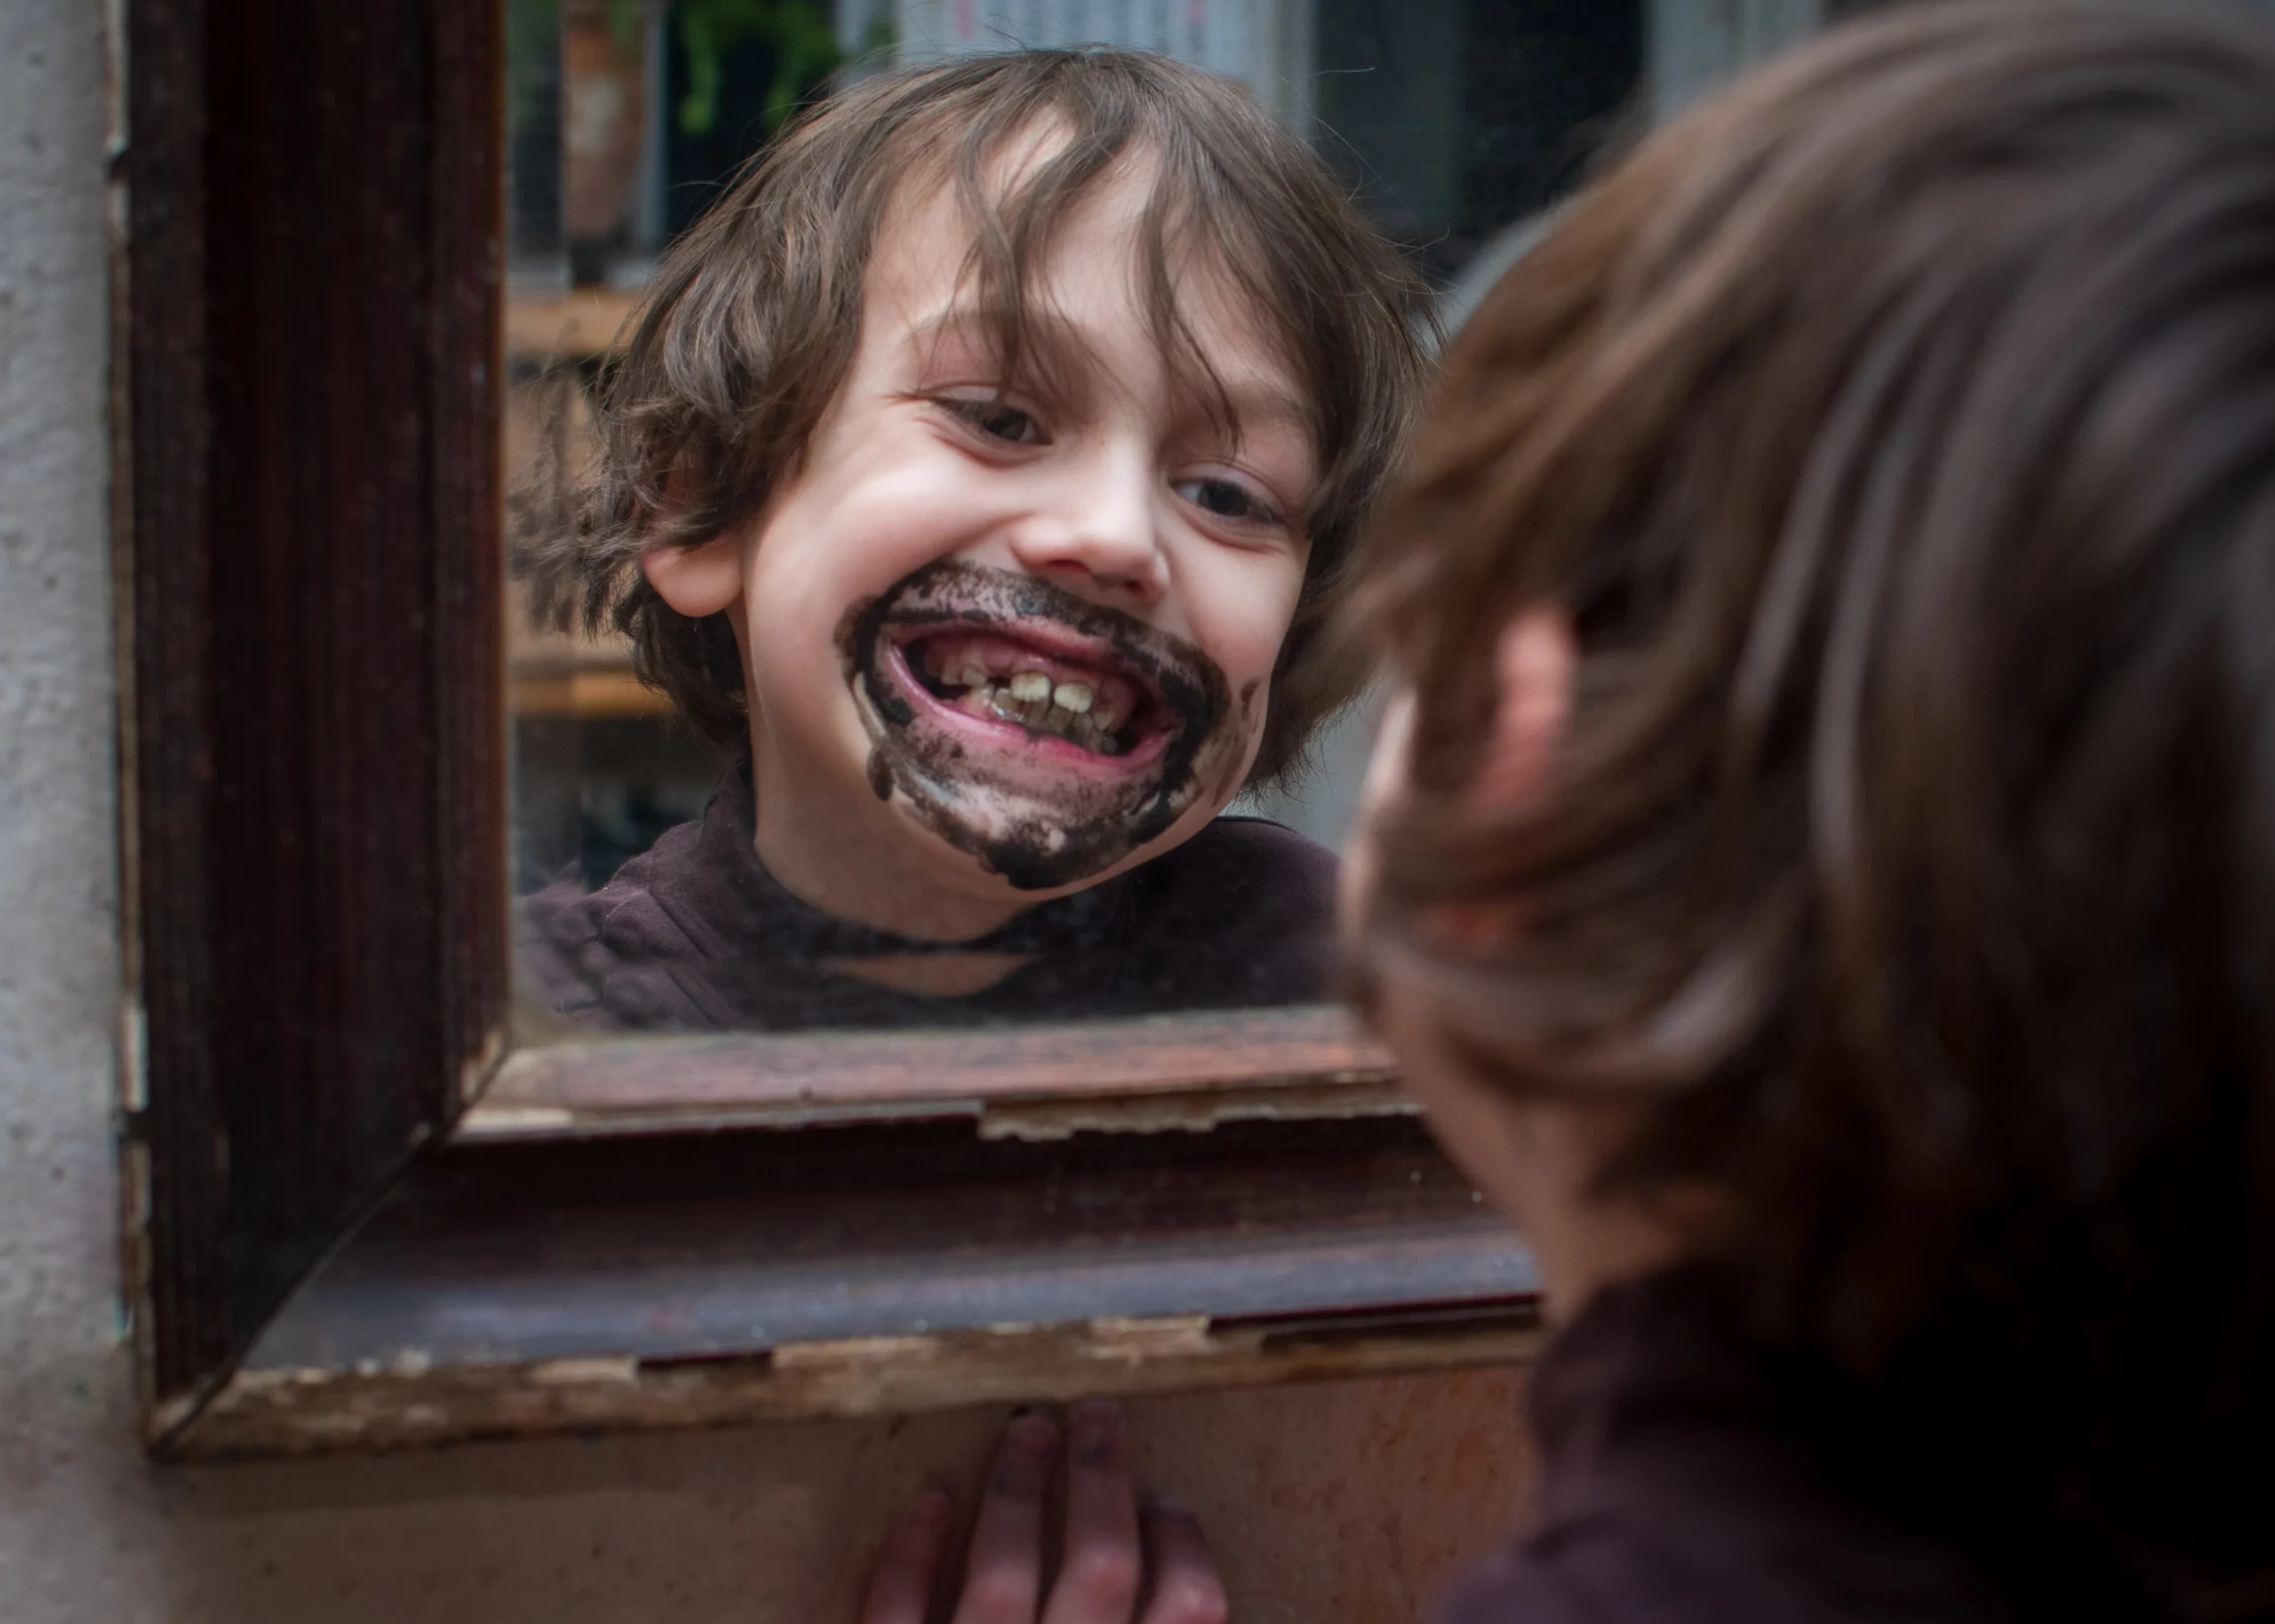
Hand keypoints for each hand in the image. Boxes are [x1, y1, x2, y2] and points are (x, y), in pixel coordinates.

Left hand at [860, 1400, 1226, 1623]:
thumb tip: (1176, 1592)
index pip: (1191, 1608)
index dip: (1184, 1546)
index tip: (1166, 1502)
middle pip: (1101, 1566)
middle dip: (1101, 1475)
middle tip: (1097, 1415)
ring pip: (1001, 1571)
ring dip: (1016, 1487)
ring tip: (1024, 1432)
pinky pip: (899, 1613)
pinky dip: (911, 1554)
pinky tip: (928, 1505)